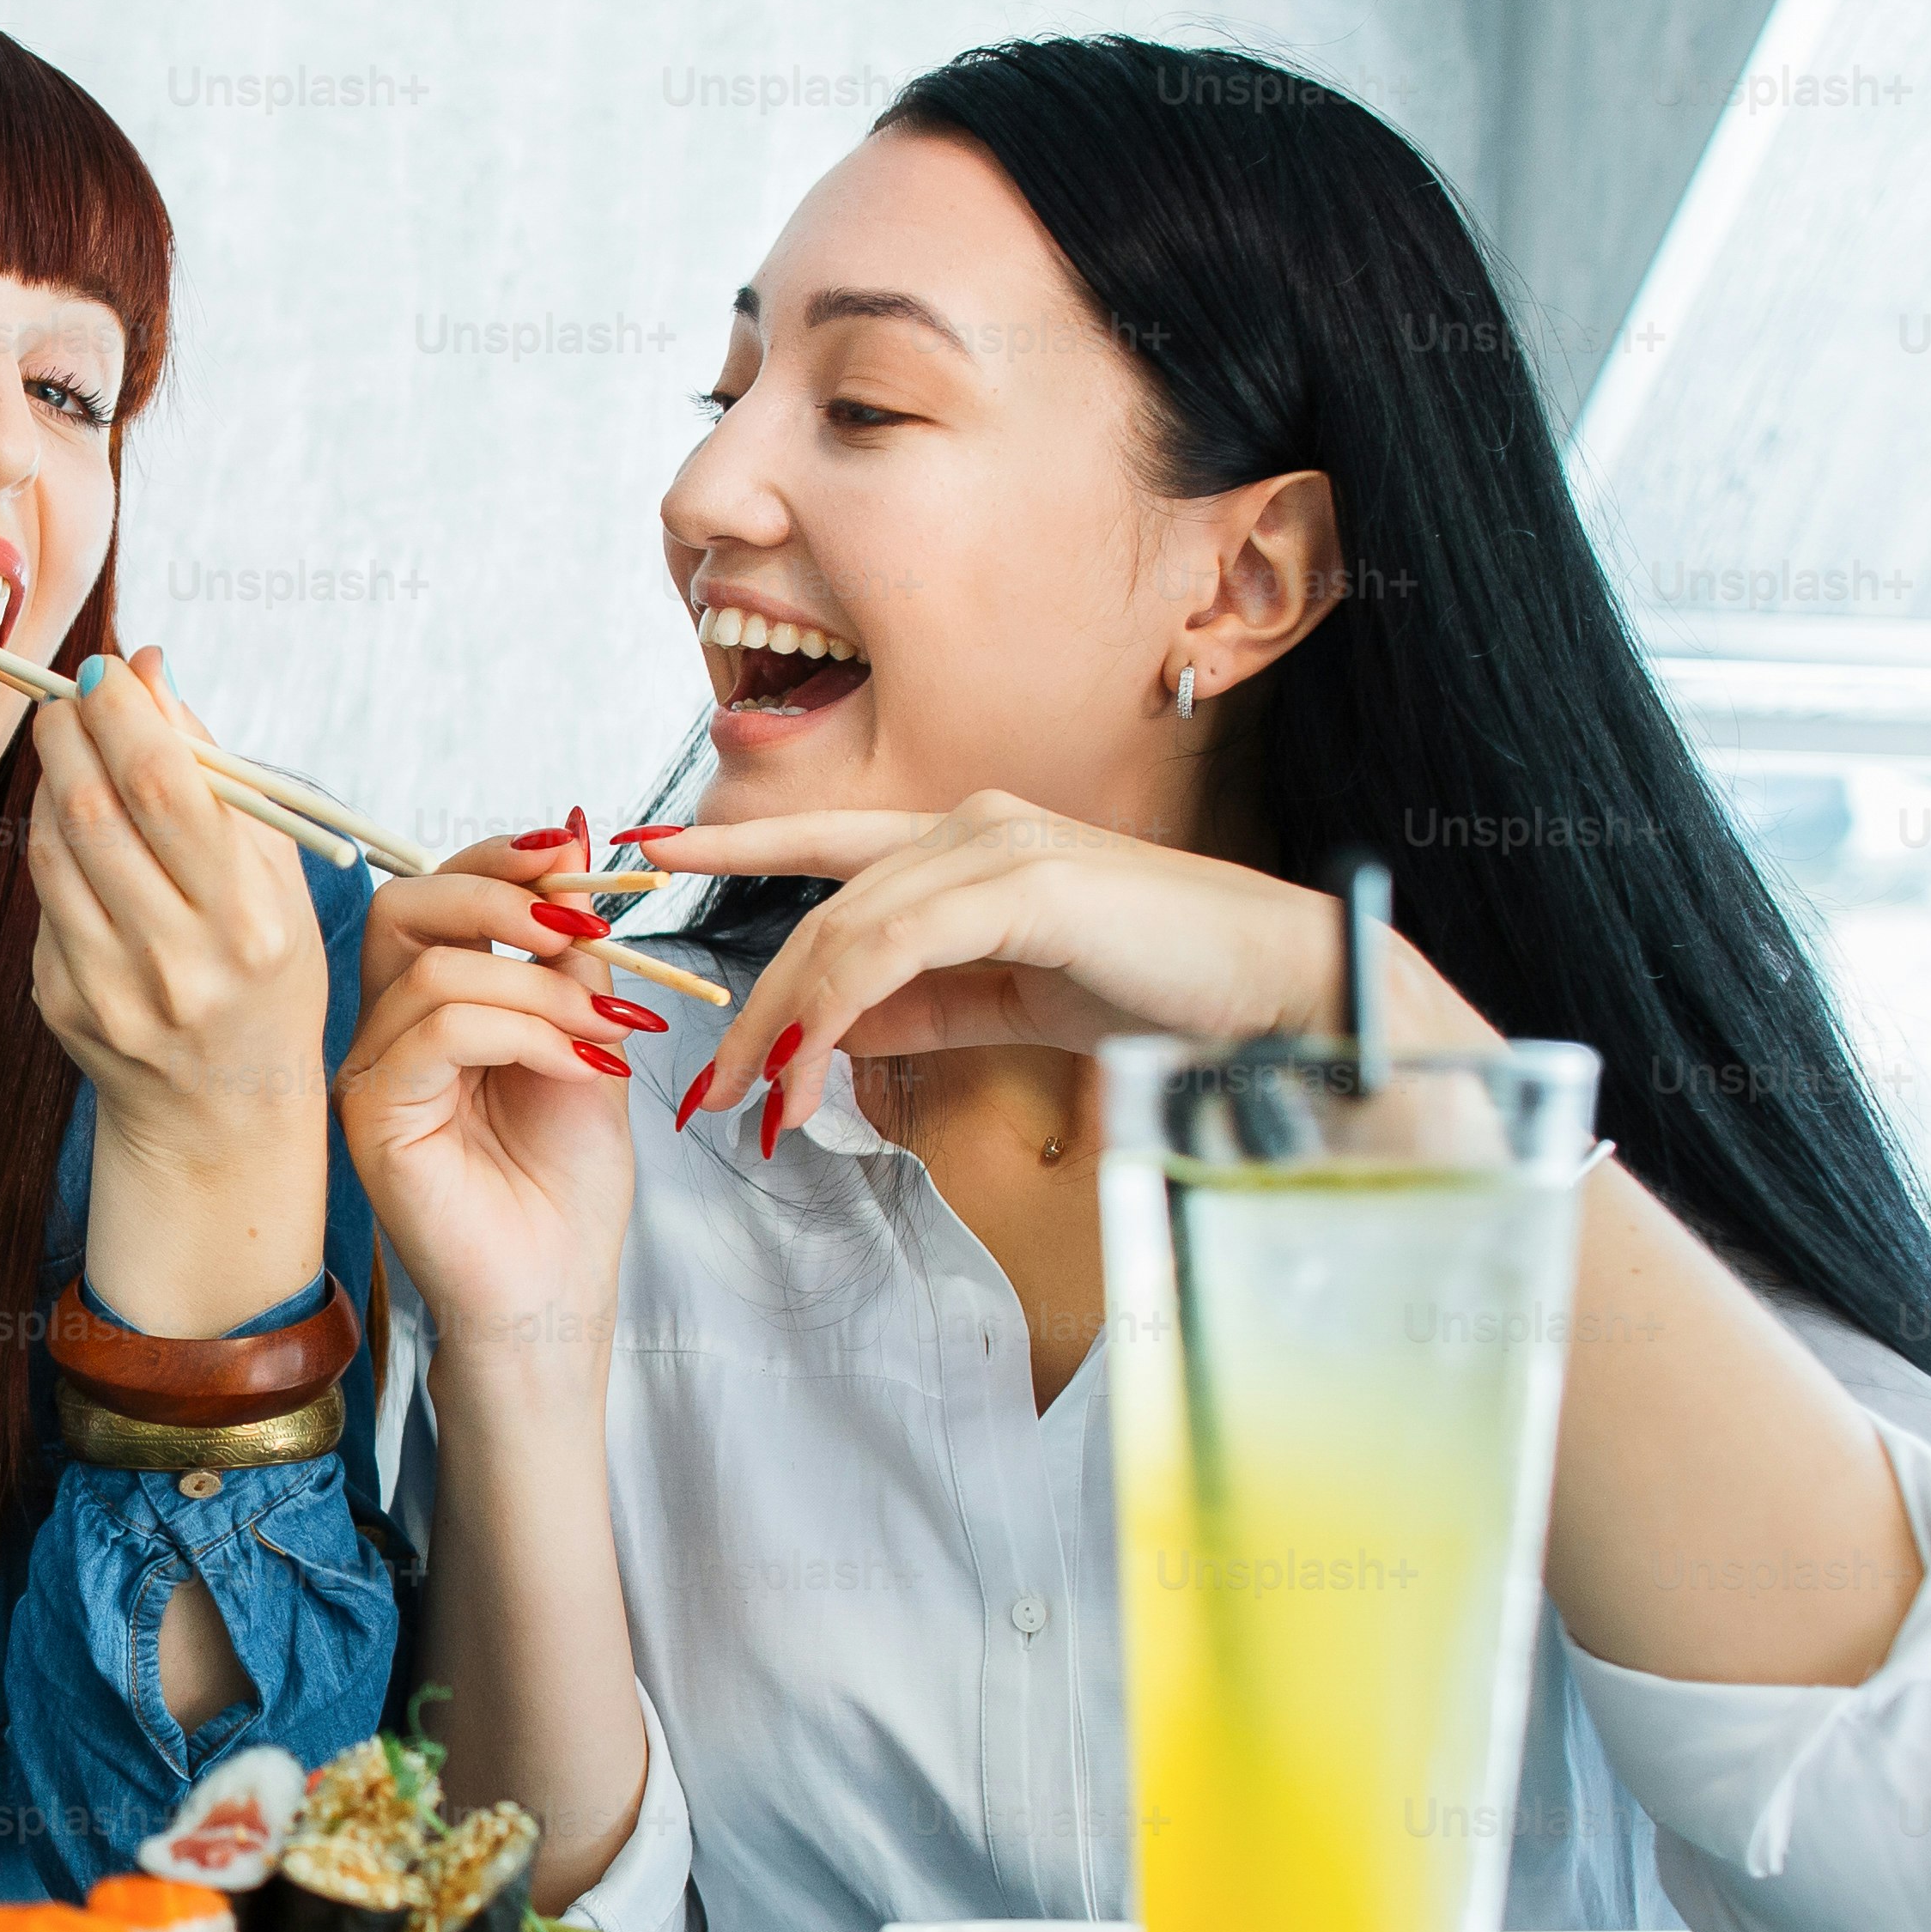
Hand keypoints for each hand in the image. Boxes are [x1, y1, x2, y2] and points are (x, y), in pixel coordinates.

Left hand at [23, 649, 331, 1332]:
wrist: (223, 1112)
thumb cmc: (265, 975)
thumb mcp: (277, 880)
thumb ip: (217, 775)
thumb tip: (148, 672)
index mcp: (249, 923)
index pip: (167, 791)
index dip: (124, 715)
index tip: (106, 670)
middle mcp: (178, 962)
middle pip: (94, 811)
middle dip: (71, 733)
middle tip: (67, 696)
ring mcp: (110, 990)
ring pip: (50, 849)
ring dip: (51, 782)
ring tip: (71, 753)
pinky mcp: (61, 1005)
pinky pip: (41, 899)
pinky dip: (48, 848)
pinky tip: (73, 835)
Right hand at [336, 826, 642, 1393]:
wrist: (557, 1292)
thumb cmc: (568, 1186)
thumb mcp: (590, 1036)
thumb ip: (572, 950)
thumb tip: (575, 832)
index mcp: (431, 1006)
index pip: (436, 894)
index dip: (502, 860)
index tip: (579, 857)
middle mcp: (386, 1032)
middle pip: (404, 906)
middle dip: (500, 894)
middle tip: (582, 928)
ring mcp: (370, 1074)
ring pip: (434, 969)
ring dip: (540, 986)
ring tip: (604, 1031)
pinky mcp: (371, 1117)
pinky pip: (437, 1030)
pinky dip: (522, 1030)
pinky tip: (576, 1065)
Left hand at [635, 791, 1487, 1139]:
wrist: (1276, 997)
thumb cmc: (1162, 992)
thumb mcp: (1011, 1001)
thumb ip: (923, 1006)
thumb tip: (831, 1032)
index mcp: (972, 842)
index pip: (827, 841)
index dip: (738, 848)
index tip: (655, 859)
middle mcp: (973, 823)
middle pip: (821, 912)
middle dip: (757, 1007)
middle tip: (712, 1094)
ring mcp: (997, 844)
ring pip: (844, 933)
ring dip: (789, 1029)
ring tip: (755, 1108)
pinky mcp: (1023, 883)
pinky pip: (890, 949)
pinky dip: (836, 1014)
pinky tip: (812, 1077)